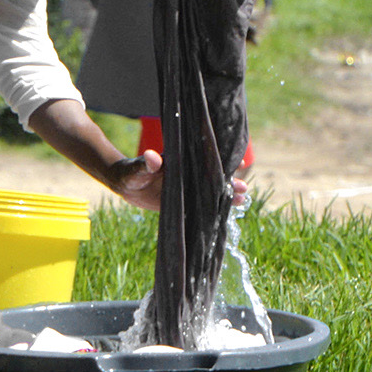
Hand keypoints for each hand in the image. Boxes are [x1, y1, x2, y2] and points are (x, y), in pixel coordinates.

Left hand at [106, 152, 250, 213]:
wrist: (126, 185)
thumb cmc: (132, 172)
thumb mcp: (139, 168)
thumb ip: (147, 163)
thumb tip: (151, 157)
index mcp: (181, 161)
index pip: (206, 158)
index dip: (222, 160)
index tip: (240, 162)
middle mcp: (188, 174)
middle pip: (212, 177)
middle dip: (229, 182)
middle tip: (244, 188)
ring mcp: (187, 188)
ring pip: (210, 192)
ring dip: (225, 195)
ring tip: (242, 200)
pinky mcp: (183, 203)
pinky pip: (201, 206)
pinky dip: (213, 209)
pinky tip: (226, 214)